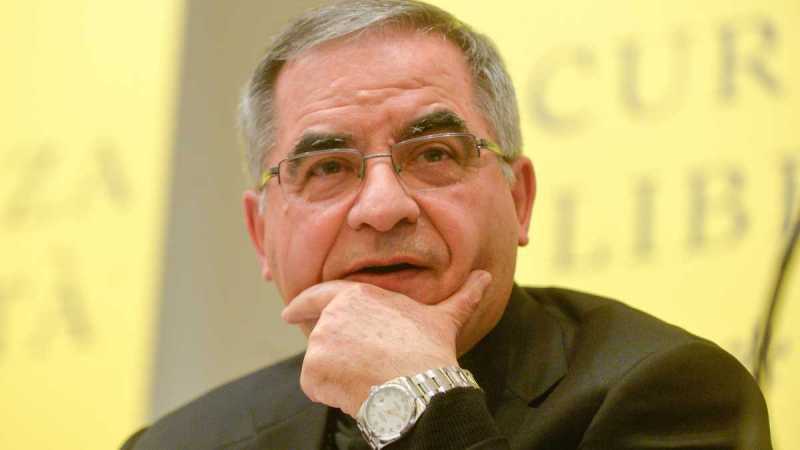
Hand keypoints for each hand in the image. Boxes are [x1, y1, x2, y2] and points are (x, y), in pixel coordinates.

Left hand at [281, 270, 491, 415]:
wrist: (418, 382)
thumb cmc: (430, 349)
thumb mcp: (443, 318)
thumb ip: (461, 297)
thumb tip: (487, 277)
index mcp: (356, 294)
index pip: (318, 296)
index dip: (301, 305)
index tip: (288, 312)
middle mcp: (332, 312)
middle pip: (319, 336)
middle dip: (330, 351)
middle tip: (349, 364)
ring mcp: (319, 341)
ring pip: (319, 364)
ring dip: (336, 375)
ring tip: (365, 379)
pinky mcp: (313, 369)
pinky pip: (315, 387)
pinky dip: (330, 394)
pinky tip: (355, 392)